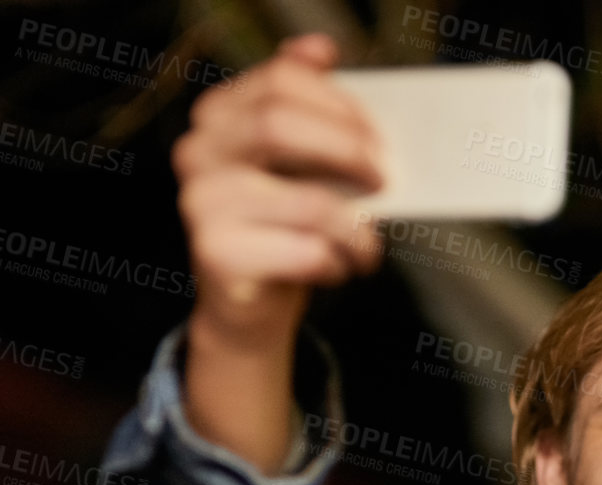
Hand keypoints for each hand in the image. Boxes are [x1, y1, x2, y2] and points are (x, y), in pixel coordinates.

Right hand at [174, 32, 384, 344]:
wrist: (249, 301)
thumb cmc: (284, 225)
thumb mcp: (300, 162)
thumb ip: (309, 106)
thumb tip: (319, 50)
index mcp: (220, 115)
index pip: (280, 81)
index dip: (340, 105)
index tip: (379, 138)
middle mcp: (199, 151)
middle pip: (280, 125)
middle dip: (350, 152)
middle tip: (386, 181)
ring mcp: (201, 202)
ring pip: (308, 201)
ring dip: (357, 229)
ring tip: (368, 246)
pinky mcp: (217, 253)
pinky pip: (306, 251)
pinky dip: (338, 262)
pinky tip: (339, 268)